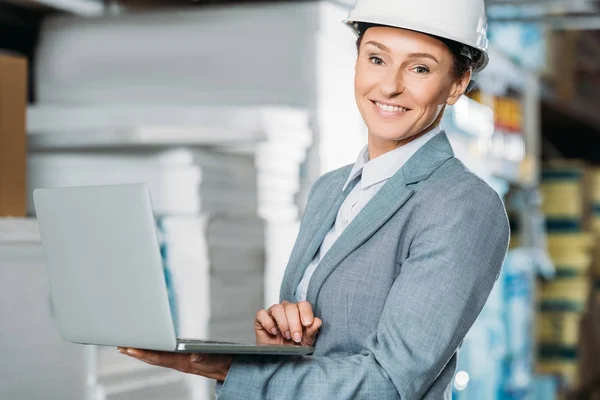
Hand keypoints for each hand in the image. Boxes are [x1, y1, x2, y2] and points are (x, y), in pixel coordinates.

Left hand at [117, 347, 231, 380]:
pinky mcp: (184, 359)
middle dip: (137, 352)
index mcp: (184, 362)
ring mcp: (181, 362)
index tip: (129, 348)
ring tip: (129, 348)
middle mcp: (180, 362)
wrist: (231, 369)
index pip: (159, 357)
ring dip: (142, 353)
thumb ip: (205, 358)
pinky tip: (149, 348)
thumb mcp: (217, 360)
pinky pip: (164, 356)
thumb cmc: (225, 363)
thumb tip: (193, 356)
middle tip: (121, 346)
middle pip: (154, 358)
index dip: (143, 353)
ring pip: (157, 358)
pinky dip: (153, 351)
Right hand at [255, 301, 321, 345]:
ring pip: (277, 308)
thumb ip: (312, 331)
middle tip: (296, 337)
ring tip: (285, 336)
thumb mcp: (306, 342)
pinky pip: (262, 314)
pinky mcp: (261, 319)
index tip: (307, 324)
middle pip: (290, 307)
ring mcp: (273, 313)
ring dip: (283, 323)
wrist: (278, 357)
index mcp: (298, 312)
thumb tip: (317, 321)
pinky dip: (268, 323)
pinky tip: (273, 332)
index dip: (306, 313)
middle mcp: (286, 310)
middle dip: (294, 323)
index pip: (303, 305)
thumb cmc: (293, 347)